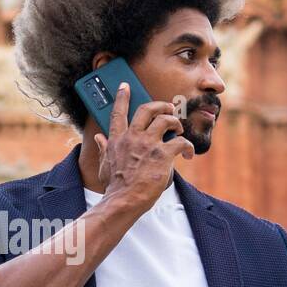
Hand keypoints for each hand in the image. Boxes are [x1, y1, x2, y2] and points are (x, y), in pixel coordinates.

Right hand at [93, 81, 193, 214]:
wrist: (124, 200)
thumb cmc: (115, 186)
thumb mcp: (105, 165)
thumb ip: (103, 149)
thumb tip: (98, 138)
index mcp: (117, 140)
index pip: (118, 113)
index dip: (121, 97)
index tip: (125, 86)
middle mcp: (133, 137)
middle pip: (147, 109)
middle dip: (160, 105)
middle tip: (167, 108)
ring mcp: (149, 144)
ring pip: (166, 120)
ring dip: (175, 122)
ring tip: (179, 129)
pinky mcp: (163, 154)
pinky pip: (181, 142)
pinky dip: (188, 146)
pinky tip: (189, 154)